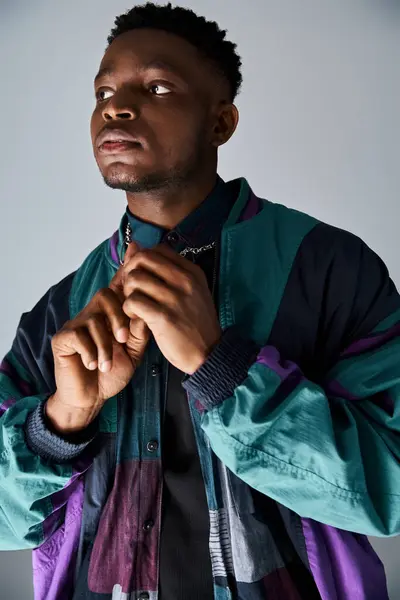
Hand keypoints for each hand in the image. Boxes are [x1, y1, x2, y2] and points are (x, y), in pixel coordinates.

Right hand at [47, 242, 150, 432]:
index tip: (137, 247)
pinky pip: (78, 334)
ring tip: (108, 363)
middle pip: (106, 296)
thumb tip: (147, 301)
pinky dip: (90, 351)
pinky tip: (93, 365)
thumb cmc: (113, 371)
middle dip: (118, 318)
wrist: (92, 397)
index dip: (127, 267)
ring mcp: (77, 324)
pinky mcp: (63, 338)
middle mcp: (94, 313)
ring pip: (94, 318)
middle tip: (124, 340)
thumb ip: (141, 327)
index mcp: (113, 314)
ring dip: (104, 343)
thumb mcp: (135, 350)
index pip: (119, 285)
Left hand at [121, 243, 221, 373]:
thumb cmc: (196, 324)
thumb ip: (171, 273)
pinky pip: (133, 301)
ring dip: (127, 293)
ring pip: (134, 279)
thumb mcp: (193, 292)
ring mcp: (174, 298)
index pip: (158, 250)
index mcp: (192, 272)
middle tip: (132, 290)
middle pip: (143, 259)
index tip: (142, 277)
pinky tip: (136, 317)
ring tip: (134, 306)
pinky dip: (128, 309)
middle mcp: (184, 280)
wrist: (208, 353)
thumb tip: (141, 250)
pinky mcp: (163, 317)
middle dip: (131, 272)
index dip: (143, 261)